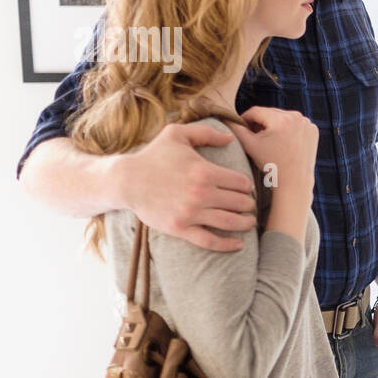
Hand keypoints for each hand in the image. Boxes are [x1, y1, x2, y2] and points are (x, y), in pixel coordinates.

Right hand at [119, 122, 255, 251]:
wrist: (126, 181)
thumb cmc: (153, 156)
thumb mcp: (177, 134)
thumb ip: (206, 133)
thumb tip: (230, 137)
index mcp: (205, 171)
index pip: (242, 183)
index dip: (247, 186)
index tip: (246, 188)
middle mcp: (201, 194)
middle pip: (240, 203)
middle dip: (249, 205)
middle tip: (250, 205)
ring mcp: (191, 213)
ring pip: (230, 222)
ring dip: (245, 223)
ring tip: (249, 222)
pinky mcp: (180, 229)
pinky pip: (209, 241)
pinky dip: (227, 245)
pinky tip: (238, 244)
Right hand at [227, 106, 317, 195]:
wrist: (294, 182)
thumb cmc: (270, 165)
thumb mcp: (250, 146)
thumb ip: (236, 130)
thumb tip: (224, 117)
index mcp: (281, 119)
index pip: (256, 111)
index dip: (245, 119)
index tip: (240, 127)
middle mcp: (297, 117)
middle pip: (270, 113)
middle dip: (260, 122)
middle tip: (253, 135)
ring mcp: (307, 123)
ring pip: (282, 118)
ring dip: (273, 125)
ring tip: (267, 139)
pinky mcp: (313, 130)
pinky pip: (295, 124)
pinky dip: (288, 130)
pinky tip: (282, 142)